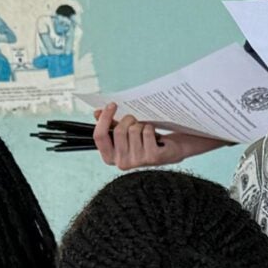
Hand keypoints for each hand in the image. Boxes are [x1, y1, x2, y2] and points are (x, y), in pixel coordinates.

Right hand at [92, 103, 226, 168]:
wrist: (171, 149)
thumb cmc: (146, 141)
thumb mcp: (126, 133)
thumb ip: (110, 124)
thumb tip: (96, 112)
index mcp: (110, 158)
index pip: (99, 136)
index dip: (104, 119)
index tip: (112, 105)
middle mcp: (122, 163)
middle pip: (118, 130)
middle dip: (128, 119)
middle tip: (136, 120)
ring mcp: (137, 161)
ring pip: (133, 130)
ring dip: (141, 125)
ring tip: (147, 131)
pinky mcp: (152, 157)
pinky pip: (147, 132)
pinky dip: (151, 128)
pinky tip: (156, 136)